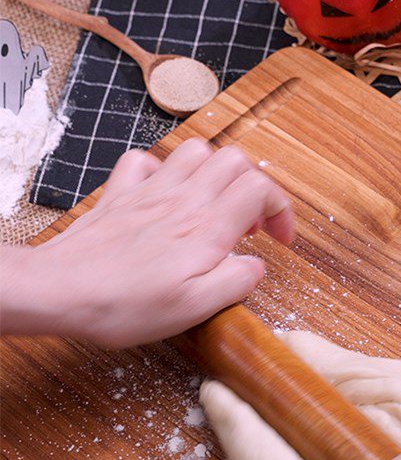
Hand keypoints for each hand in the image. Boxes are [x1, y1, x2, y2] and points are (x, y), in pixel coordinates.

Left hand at [0, 139, 292, 346]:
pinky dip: (164, 171)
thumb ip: (236, 282)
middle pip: (235, 161)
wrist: (60, 291)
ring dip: (216, 172)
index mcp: (206, 228)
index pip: (260, 189)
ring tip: (215, 206)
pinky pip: (146, 161)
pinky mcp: (121, 194)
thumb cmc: (125, 305)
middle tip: (250, 226)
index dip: (281, 210)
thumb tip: (256, 267)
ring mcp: (149, 191)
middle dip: (255, 187)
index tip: (279, 240)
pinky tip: (167, 196)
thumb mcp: (195, 308)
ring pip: (196, 150)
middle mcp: (182, 200)